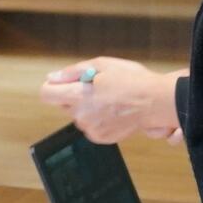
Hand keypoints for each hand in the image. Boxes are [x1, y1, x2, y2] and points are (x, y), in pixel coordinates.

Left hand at [39, 57, 183, 144]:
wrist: (156, 102)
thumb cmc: (131, 79)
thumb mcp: (101, 65)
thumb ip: (72, 72)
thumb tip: (52, 77)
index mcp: (78, 96)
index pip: (46, 94)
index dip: (54, 86)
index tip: (66, 82)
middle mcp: (81, 116)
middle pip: (64, 104)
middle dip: (75, 95)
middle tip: (98, 87)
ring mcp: (91, 129)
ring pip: (79, 115)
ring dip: (88, 107)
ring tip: (110, 98)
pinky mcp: (101, 138)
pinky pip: (91, 125)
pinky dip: (98, 118)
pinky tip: (114, 110)